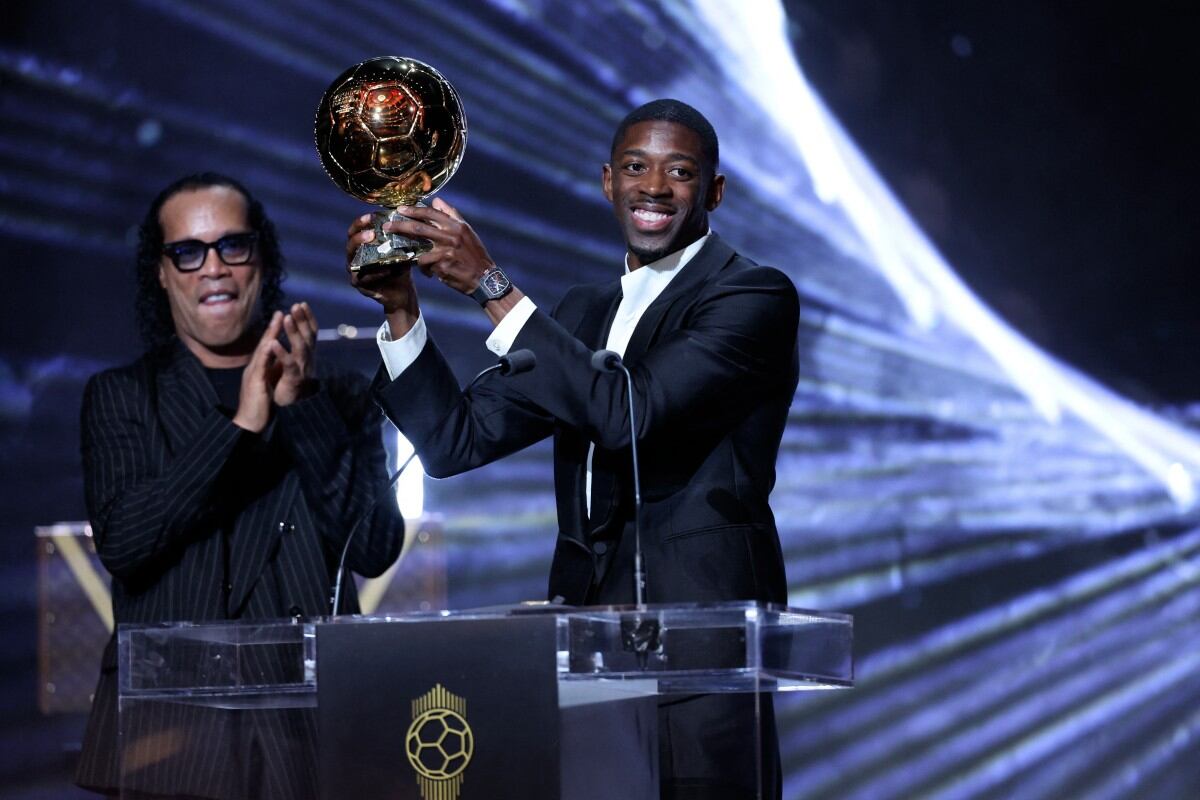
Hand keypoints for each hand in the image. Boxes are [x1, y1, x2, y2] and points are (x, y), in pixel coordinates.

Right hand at [232, 311, 282, 432]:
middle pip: (264, 343)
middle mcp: (254, 368)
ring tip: (278, 320)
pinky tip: (271, 344)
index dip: (274, 332)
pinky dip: (266, 354)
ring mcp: (253, 374)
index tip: (282, 317)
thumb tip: (275, 362)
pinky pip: (261, 366)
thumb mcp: (265, 384)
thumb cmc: (259, 405)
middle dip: (273, 327)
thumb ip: (268, 372)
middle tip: (281, 311)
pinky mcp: (255, 383)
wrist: (249, 423)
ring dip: (270, 334)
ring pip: (262, 350)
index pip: (267, 346)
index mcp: (259, 368)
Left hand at [270, 302, 316, 406]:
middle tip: (296, 306)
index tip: (302, 304)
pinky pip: (289, 364)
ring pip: (300, 348)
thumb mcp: (285, 362)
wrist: (278, 410)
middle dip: (302, 320)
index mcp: (305, 355)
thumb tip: (287, 328)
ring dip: (293, 332)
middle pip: (307, 337)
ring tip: (287, 318)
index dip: (307, 319)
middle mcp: (307, 361)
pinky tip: (274, 343)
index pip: (309, 333)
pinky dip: (282, 353)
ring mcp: (301, 370)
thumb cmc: (279, 386)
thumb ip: (288, 347)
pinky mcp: (293, 380)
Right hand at [346, 213, 420, 336]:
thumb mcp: (401, 250)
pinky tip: (387, 270)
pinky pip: (364, 278)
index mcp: (361, 246)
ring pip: (352, 261)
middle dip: (359, 237)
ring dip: (364, 255)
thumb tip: (410, 219)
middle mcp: (354, 257)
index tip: (371, 216)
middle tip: (372, 233)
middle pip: (349, 244)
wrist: (402, 291)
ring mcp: (354, 272)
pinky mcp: (359, 285)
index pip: (355, 230)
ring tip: (376, 253)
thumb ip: (400, 237)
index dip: (361, 222)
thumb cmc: (400, 267)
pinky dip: (376, 274)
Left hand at [386, 198, 494, 293]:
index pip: (431, 213)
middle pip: (419, 227)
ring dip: (409, 251)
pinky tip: (428, 272)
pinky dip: (424, 268)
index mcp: (456, 225)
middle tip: (387, 226)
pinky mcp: (442, 265)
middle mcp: (451, 236)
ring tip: (404, 253)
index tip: (400, 209)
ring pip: (419, 249)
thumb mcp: (467, 231)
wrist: (486, 278)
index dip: (413, 210)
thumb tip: (436, 201)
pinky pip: (425, 264)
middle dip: (400, 226)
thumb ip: (452, 215)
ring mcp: (446, 251)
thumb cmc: (475, 255)